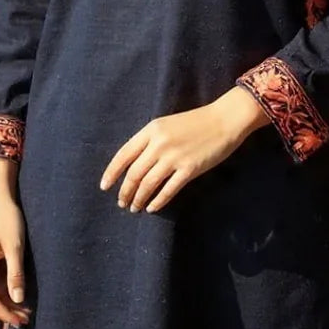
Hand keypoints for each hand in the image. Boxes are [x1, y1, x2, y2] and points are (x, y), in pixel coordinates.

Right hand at [0, 171, 32, 326]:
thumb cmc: (8, 218)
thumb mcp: (15, 246)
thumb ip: (16, 274)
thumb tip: (18, 299)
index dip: (4, 313)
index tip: (21, 322)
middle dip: (6, 310)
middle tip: (26, 319)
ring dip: (5, 300)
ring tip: (25, 308)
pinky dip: (3, 288)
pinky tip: (17, 291)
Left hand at [99, 88, 268, 212]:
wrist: (223, 120)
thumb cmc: (195, 122)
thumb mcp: (166, 125)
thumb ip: (150, 141)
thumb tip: (133, 165)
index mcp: (151, 130)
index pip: (123, 154)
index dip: (112, 172)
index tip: (104, 187)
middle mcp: (159, 144)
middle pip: (134, 173)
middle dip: (125, 191)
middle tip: (122, 203)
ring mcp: (174, 157)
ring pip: (148, 184)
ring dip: (138, 199)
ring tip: (135, 207)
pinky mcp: (189, 169)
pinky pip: (168, 190)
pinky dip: (157, 201)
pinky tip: (152, 208)